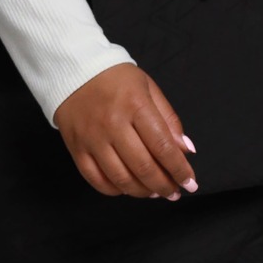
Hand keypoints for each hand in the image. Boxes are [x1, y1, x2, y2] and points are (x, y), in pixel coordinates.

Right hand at [53, 64, 197, 199]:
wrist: (73, 69)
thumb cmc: (116, 79)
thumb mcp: (148, 88)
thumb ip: (169, 119)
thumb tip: (186, 150)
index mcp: (135, 105)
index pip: (162, 146)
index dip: (179, 169)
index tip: (190, 183)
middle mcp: (113, 124)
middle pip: (143, 167)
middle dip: (164, 186)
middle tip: (173, 193)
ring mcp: (92, 138)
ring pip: (120, 178)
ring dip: (142, 191)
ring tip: (154, 192)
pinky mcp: (76, 148)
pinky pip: (95, 179)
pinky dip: (114, 190)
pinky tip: (127, 188)